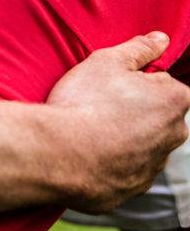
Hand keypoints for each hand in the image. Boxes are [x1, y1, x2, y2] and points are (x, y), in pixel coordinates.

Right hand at [47, 32, 189, 213]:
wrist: (56, 153)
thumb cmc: (83, 103)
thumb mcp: (106, 62)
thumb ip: (139, 49)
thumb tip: (161, 39)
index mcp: (174, 101)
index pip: (165, 86)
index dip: (136, 84)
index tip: (110, 87)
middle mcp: (173, 137)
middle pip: (156, 119)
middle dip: (135, 113)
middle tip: (97, 108)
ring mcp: (152, 168)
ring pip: (141, 148)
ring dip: (122, 140)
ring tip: (86, 133)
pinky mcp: (130, 190)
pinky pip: (122, 173)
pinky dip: (109, 165)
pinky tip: (84, 156)